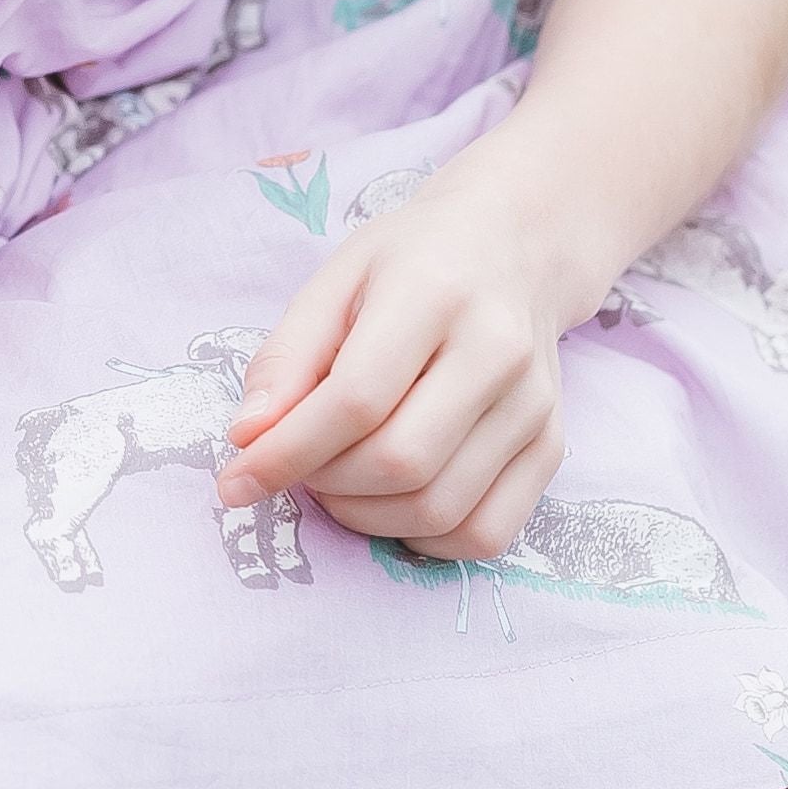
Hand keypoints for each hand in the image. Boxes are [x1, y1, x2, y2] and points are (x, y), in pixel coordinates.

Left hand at [218, 138, 592, 561]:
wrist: (515, 248)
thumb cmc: (412, 262)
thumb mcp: (334, 281)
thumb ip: (286, 359)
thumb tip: (248, 440)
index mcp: (435, 291)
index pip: (355, 399)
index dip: (286, 452)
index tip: (235, 481)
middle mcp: (497, 350)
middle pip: (400, 461)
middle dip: (327, 485)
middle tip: (300, 468)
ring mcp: (535, 404)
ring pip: (440, 507)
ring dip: (367, 518)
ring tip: (340, 483)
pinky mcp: (552, 444)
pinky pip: (487, 532)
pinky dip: (425, 540)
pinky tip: (395, 504)